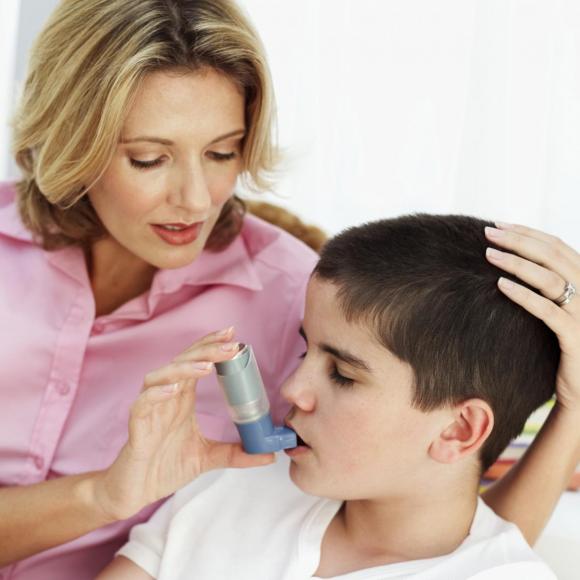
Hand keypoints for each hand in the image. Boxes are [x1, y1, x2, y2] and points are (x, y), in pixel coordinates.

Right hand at [93, 327, 274, 520]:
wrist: (135, 492)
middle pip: (182, 362)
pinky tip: (174, 390)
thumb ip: (237, 453)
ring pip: (159, 377)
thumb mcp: (208, 458)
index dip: (211, 346)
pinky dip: (156, 395)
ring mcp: (150, 411)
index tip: (233, 335)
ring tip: (207, 365)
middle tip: (231, 344)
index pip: (196, 362)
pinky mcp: (136, 429)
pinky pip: (141, 405)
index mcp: (182, 399)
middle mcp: (166, 398)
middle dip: (206, 350)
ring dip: (182, 368)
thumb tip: (270, 455)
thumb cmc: (165, 467)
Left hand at [484, 222, 579, 413]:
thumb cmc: (565, 347)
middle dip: (518, 240)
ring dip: (516, 262)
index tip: (499, 225)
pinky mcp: (576, 336)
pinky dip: (523, 294)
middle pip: (553, 256)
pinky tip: (500, 285)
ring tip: (488, 254)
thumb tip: (513, 262)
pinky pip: (547, 310)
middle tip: (488, 232)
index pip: (557, 247)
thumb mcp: (559, 309)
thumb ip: (546, 285)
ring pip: (550, 278)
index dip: (528, 233)